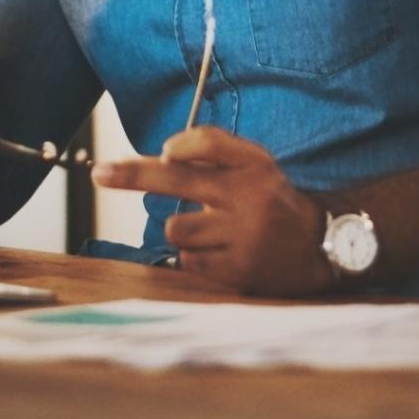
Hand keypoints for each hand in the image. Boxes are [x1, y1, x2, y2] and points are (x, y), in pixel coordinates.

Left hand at [92, 126, 330, 296]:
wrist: (319, 247)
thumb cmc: (271, 197)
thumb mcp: (255, 162)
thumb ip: (213, 147)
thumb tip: (165, 152)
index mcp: (252, 167)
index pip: (207, 145)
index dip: (178, 145)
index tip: (157, 151)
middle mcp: (248, 199)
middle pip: (177, 181)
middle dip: (132, 175)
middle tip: (99, 172)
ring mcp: (242, 239)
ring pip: (177, 229)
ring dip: (182, 229)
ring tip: (211, 229)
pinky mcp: (237, 273)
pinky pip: (189, 261)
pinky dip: (196, 256)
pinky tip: (220, 252)